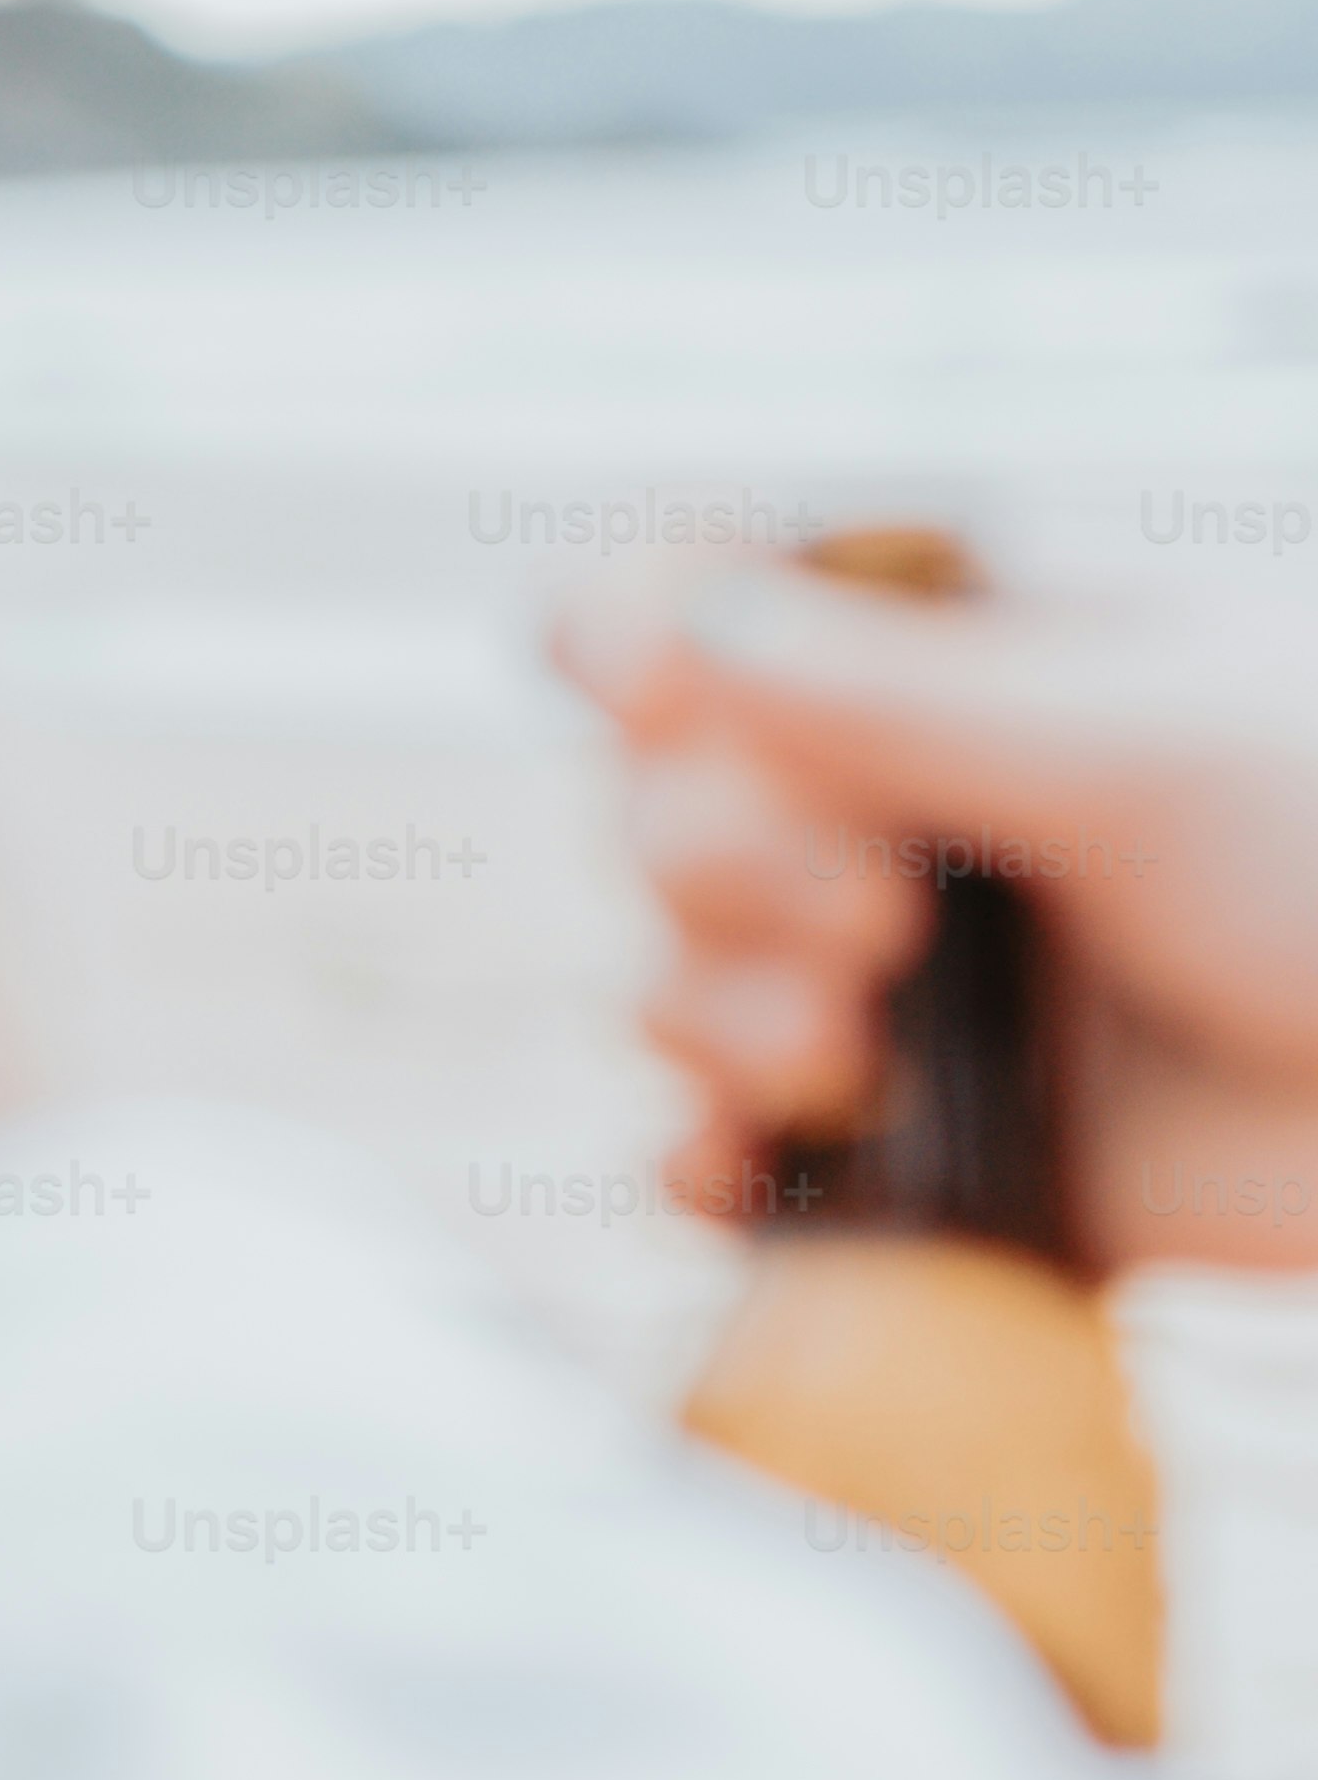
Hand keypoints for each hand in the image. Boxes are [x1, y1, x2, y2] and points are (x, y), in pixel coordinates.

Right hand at [560, 565, 1317, 1274]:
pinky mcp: (932, 1147)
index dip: (634, 643)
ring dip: (721, 1020)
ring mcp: (909, 988)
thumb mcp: (1144, 746)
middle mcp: (904, 817)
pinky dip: (722, 1168)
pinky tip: (773, 1157)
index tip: (660, 692)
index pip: (707, 611)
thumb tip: (688, 624)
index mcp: (954, 671)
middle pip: (655, 811)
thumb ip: (904, 697)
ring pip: (676, 989)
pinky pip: (739, 1163)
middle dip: (712, 864)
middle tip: (870, 911)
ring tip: (855, 1040)